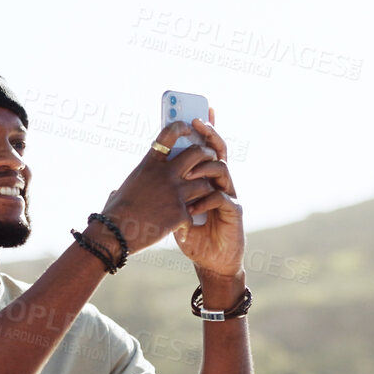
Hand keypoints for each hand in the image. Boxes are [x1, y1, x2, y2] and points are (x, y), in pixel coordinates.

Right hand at [99, 118, 227, 252]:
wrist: (115, 232)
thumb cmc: (116, 211)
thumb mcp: (129, 184)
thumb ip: (141, 176)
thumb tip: (141, 177)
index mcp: (150, 164)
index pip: (169, 134)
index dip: (181, 127)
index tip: (187, 128)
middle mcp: (165, 174)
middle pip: (197, 153)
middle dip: (207, 154)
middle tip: (210, 158)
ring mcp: (175, 193)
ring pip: (204, 183)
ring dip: (205, 187)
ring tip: (203, 194)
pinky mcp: (180, 212)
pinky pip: (195, 211)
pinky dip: (191, 219)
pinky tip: (185, 226)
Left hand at [171, 112, 243, 278]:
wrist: (211, 261)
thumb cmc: (193, 235)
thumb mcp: (174, 210)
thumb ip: (165, 194)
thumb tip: (139, 180)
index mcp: (206, 180)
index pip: (206, 149)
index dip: (204, 130)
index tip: (196, 112)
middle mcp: (221, 183)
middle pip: (218, 151)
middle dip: (209, 135)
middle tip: (197, 122)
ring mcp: (229, 196)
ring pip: (222, 170)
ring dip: (203, 167)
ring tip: (188, 171)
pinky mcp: (234, 213)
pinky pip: (221, 199)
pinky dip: (206, 200)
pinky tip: (193, 207)